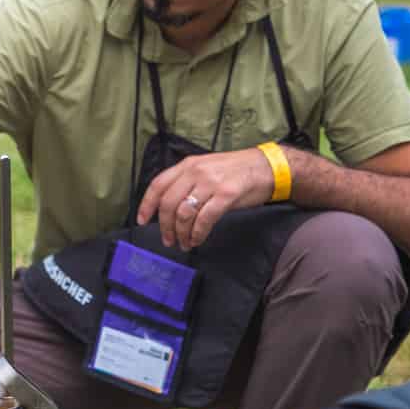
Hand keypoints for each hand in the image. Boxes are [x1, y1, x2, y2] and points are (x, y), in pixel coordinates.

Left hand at [135, 148, 275, 250]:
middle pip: (168, 203)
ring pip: (184, 213)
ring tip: (185, 243)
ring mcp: (211, 183)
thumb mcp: (206, 169)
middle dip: (165, 226)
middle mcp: (196, 172)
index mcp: (188, 165)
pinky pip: (204, 219)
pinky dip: (198, 233)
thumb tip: (169, 208)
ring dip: (182, 233)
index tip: (141, 221)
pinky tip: (197, 239)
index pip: (158, 185)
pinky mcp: (226, 195)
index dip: (147, 205)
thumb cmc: (237, 171)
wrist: (268, 167)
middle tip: (168, 240)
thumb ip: (187, 182)